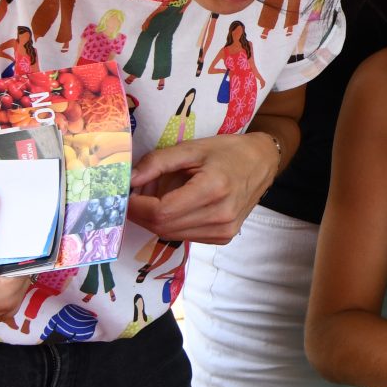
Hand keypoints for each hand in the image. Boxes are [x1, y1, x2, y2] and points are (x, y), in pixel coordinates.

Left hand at [128, 133, 279, 243]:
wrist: (261, 163)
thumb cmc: (227, 151)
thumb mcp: (191, 148)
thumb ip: (157, 163)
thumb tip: (129, 180)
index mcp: (213, 189)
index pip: (161, 211)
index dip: (136, 206)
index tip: (125, 194)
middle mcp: (220, 216)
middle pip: (163, 226)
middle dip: (141, 213)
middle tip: (134, 195)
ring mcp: (224, 231)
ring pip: (170, 235)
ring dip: (154, 220)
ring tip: (153, 198)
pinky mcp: (223, 238)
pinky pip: (184, 236)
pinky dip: (170, 224)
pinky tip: (173, 207)